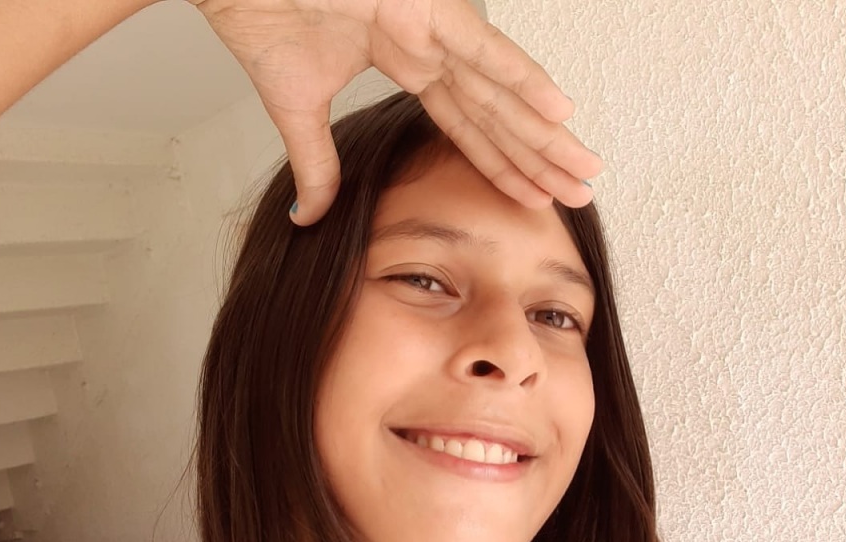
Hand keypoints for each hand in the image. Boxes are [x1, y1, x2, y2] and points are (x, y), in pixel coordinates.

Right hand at [186, 0, 601, 223]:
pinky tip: (558, 110)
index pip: (467, 125)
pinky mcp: (424, 5)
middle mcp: (428, 44)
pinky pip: (482, 50)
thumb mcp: (297, 111)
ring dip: (544, 130)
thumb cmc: (262, 13)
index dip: (501, 163)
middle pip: (496, 113)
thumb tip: (310, 216)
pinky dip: (520, 80)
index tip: (535, 196)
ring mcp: (430, 23)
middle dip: (538, 156)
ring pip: (499, 88)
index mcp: (405, 60)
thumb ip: (318, 164)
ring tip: (583, 167)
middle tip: (581, 191)